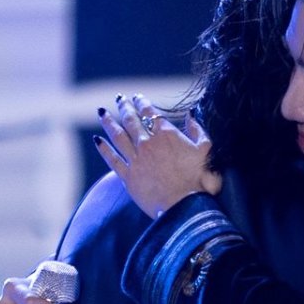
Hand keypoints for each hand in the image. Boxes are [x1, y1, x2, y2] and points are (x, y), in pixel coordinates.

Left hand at [95, 94, 222, 217]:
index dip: (142, 103)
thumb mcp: (207, 150)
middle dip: (124, 107)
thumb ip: (198, 130)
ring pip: (118, 136)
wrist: (186, 206)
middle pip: (131, 121)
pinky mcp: (128, 177)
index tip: (137, 97)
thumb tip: (191, 115)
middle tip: (119, 98)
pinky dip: (103, 148)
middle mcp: (147, 144)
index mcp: (166, 135)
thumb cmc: (200, 179)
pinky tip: (97, 140)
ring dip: (109, 122)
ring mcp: (135, 160)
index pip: (150, 113)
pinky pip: (112, 159)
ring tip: (102, 112)